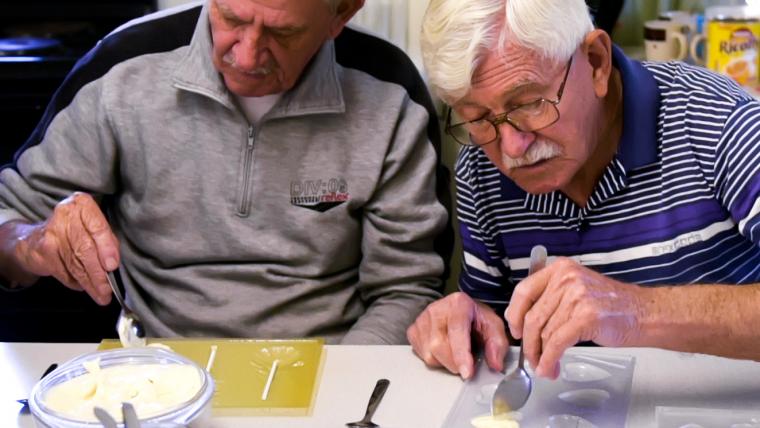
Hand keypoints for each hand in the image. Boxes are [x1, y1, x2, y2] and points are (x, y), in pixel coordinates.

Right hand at [12, 192, 118, 304]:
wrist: (33, 239)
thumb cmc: (73, 232)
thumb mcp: (91, 226)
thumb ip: (105, 239)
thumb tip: (114, 264)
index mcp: (82, 204)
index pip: (98, 227)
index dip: (106, 248)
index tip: (113, 266)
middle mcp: (65, 214)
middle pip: (86, 248)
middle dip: (99, 273)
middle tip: (108, 290)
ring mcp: (51, 232)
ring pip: (76, 263)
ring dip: (90, 283)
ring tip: (101, 295)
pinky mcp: (43, 250)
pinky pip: (64, 271)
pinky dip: (76, 282)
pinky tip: (83, 286)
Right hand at [407, 292, 508, 378]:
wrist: (460, 310)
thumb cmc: (476, 319)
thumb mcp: (493, 327)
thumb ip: (497, 344)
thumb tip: (495, 364)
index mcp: (458, 303)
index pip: (457, 331)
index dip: (462, 354)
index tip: (467, 372)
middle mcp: (436, 308)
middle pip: (439, 346)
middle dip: (455, 363)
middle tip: (467, 364)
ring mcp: (421, 319)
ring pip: (429, 354)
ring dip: (445, 362)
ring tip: (455, 352)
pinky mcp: (413, 330)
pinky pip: (421, 355)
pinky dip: (434, 359)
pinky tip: (444, 350)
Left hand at [505, 257, 642, 378]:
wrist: (645, 313)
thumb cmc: (612, 305)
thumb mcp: (578, 288)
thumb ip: (552, 298)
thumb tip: (525, 323)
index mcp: (560, 269)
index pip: (524, 291)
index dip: (514, 314)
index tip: (515, 330)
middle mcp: (566, 278)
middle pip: (532, 316)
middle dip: (528, 343)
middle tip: (530, 358)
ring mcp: (576, 296)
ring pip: (544, 332)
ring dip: (540, 356)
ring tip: (544, 367)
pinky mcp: (585, 316)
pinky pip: (557, 343)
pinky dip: (549, 359)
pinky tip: (550, 368)